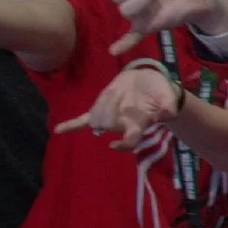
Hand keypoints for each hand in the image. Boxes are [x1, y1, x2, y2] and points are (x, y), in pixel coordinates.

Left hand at [58, 62, 181, 145]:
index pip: (130, 141)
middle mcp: (121, 125)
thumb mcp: (168, 94)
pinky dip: (71, 125)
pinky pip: (84, 120)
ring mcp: (108, 117)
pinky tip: (58, 130)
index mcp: (138, 124)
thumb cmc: (160, 91)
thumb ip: (168, 103)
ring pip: (97, 118)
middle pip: (107, 125)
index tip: (113, 144)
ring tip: (116, 92)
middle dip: (108, 110)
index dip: (122, 145)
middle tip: (119, 94)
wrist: (149, 82)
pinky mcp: (100, 108)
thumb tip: (168, 112)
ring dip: (101, 105)